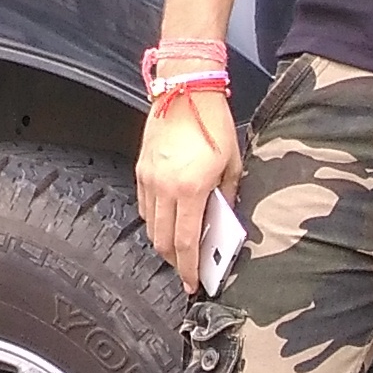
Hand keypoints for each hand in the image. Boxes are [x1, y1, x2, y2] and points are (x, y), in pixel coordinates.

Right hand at [137, 86, 240, 290]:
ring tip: (180, 244)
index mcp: (190, 189)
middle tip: (188, 268)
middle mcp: (164, 188)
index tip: (193, 283)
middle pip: (162, 241)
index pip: (185, 243)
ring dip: (163, 240)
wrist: (185, 89)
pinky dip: (155, 219)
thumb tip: (224, 219)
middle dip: (175, 261)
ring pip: (150, 225)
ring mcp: (149, 179)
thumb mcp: (231, 162)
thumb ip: (227, 195)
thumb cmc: (212, 121)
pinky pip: (144, 205)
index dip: (189, 269)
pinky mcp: (141, 169)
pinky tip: (169, 217)